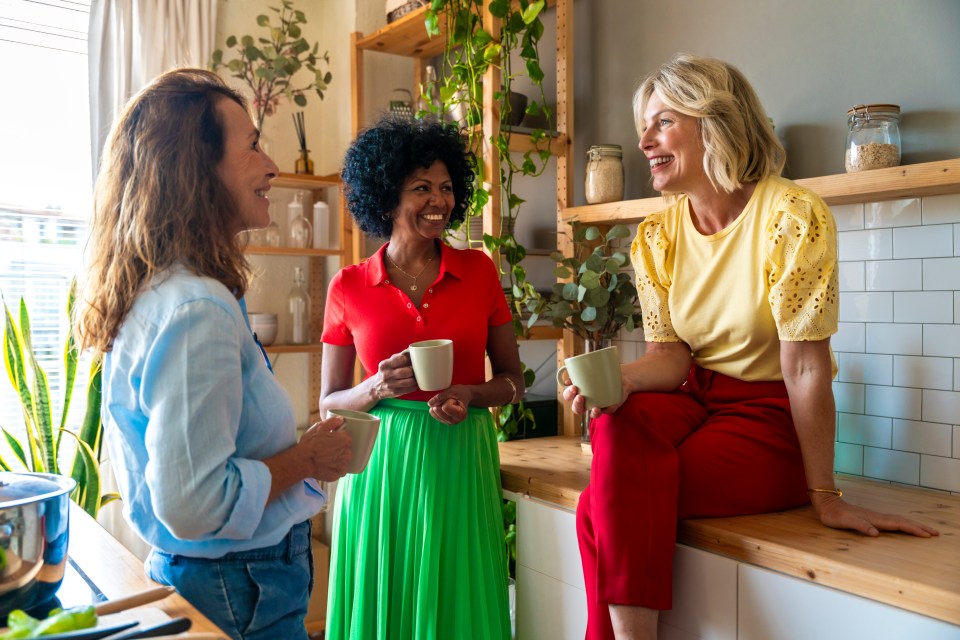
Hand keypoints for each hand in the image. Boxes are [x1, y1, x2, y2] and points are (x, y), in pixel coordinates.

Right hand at [300, 416, 351, 481]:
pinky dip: (334, 469)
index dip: (337, 438)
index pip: (346, 437)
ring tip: (325, 458)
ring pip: (343, 460)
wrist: (302, 461)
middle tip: (326, 449)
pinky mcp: (338, 475)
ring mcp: (343, 465)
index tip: (330, 440)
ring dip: (337, 459)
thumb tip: (340, 420)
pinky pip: (339, 470)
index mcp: (345, 440)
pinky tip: (326, 466)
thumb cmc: (309, 444)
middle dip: (338, 449)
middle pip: (346, 449)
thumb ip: (332, 422)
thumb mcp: (319, 427)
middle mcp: (347, 453)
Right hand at [369, 350, 417, 399]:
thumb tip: (411, 350)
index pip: (401, 359)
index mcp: (385, 365)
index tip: (409, 361)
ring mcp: (391, 385)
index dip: (408, 360)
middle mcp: (386, 375)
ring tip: (414, 376)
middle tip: (413, 370)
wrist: (375, 387)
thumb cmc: (386, 371)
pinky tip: (413, 383)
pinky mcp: (395, 392)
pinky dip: (414, 385)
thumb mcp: (388, 362)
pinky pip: (410, 389)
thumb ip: (399, 356)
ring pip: (410, 381)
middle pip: (407, 372)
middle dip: (412, 370)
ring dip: (415, 378)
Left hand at [427, 385, 472, 424]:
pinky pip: (433, 414)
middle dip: (442, 403)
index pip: (445, 407)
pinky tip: (444, 406)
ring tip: (448, 403)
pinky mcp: (444, 421)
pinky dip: (436, 407)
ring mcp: (449, 422)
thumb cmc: (461, 392)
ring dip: (439, 405)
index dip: (448, 400)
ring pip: (434, 413)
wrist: (465, 395)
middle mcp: (455, 421)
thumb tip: (430, 404)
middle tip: (451, 400)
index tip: (455, 400)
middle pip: (438, 411)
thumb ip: (440, 397)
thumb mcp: (452, 391)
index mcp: (461, 415)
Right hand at [559, 376, 624, 419]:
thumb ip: (580, 370)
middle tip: (580, 397)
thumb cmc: (602, 371)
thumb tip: (568, 378)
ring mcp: (598, 405)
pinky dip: (610, 408)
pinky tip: (612, 404)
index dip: (568, 394)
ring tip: (596, 408)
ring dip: (593, 413)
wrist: (619, 374)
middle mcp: (587, 401)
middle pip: (577, 409)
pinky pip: (608, 410)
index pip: (568, 396)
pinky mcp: (609, 407)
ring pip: (592, 415)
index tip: (574, 387)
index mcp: (579, 391)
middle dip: (577, 405)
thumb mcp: (591, 368)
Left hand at [812, 494, 939, 537]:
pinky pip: (893, 521)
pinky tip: (905, 527)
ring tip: (926, 531)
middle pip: (903, 521)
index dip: (913, 529)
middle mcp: (878, 517)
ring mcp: (875, 517)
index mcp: (874, 519)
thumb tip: (876, 533)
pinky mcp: (872, 518)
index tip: (927, 535)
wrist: (827, 504)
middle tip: (936, 533)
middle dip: (919, 527)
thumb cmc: (834, 515)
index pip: (898, 524)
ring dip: (914, 525)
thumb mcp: (845, 522)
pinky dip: (904, 524)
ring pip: (899, 521)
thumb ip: (860, 526)